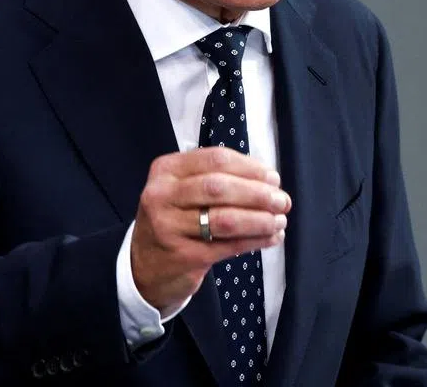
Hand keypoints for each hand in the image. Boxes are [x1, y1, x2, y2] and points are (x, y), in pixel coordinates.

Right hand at [131, 146, 290, 313]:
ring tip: (279, 221)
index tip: (273, 178)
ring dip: (260, 219)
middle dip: (258, 194)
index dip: (250, 168)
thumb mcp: (182, 190)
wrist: (143, 266)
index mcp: (166, 170)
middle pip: (220, 187)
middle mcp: (162, 195)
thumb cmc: (174, 220)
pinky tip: (271, 238)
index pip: (215, 160)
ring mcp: (169, 227)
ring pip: (225, 219)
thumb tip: (267, 180)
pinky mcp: (183, 256)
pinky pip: (227, 246)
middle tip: (282, 201)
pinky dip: (255, 241)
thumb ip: (216, 178)